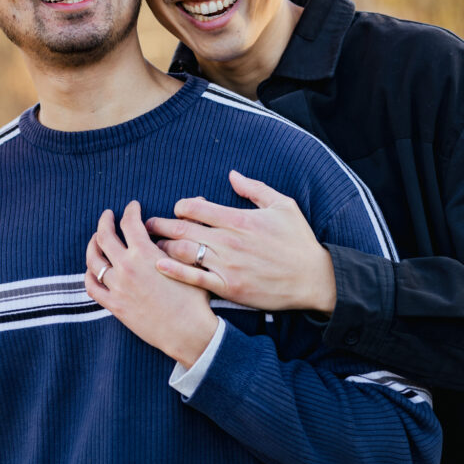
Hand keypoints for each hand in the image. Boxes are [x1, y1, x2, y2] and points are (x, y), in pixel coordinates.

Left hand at [85, 201, 218, 367]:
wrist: (188, 332)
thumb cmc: (194, 298)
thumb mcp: (192, 263)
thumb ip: (185, 236)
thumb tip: (198, 205)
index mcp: (144, 253)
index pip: (130, 222)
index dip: (130, 210)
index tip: (132, 206)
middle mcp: (126, 267)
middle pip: (105, 236)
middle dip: (105, 221)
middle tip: (107, 215)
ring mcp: (118, 287)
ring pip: (94, 260)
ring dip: (92, 245)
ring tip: (96, 239)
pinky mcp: (115, 306)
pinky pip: (92, 287)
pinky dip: (89, 275)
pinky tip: (92, 269)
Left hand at [145, 171, 336, 313]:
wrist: (314, 279)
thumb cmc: (299, 240)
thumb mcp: (283, 205)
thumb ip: (254, 189)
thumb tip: (231, 175)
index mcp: (239, 219)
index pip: (196, 207)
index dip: (181, 206)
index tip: (179, 209)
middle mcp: (230, 241)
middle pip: (183, 229)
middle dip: (161, 225)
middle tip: (148, 224)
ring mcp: (228, 266)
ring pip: (184, 253)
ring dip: (163, 247)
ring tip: (151, 246)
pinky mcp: (230, 287)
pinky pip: (195, 279)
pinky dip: (174, 271)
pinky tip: (159, 266)